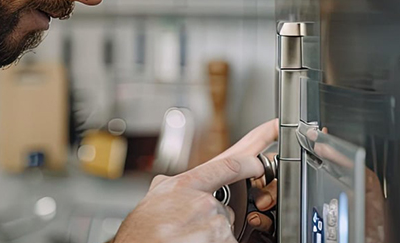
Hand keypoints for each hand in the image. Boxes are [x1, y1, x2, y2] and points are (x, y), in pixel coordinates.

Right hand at [115, 120, 278, 242]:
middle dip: (211, 220)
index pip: (228, 166)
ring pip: (224, 229)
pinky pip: (228, 242)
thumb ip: (168, 186)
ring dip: (211, 237)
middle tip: (189, 229)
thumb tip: (169, 182)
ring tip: (188, 239)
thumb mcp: (153, 198)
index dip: (248, 164)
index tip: (258, 164)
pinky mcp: (222, 242)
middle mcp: (203, 202)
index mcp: (185, 185)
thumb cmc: (142, 232)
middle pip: (223, 209)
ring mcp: (214, 224)